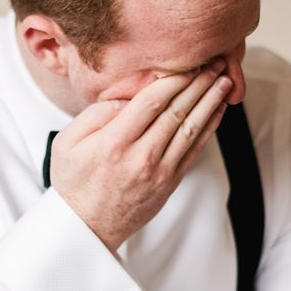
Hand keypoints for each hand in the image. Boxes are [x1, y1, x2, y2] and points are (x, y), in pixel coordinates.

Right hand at [50, 61, 232, 250]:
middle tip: (215, 62)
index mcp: (114, 143)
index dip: (174, 79)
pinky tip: (217, 110)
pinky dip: (209, 127)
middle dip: (199, 83)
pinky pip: (195, 150)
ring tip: (224, 80)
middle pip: (177, 111)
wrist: (86, 229)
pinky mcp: (170, 182)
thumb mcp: (67, 142)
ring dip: (210, 102)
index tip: (188, 61)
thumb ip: (94, 114)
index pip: (152, 102)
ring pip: (191, 129)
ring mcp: (160, 172)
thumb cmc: (73, 181)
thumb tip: (126, 99)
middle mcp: (141, 157)